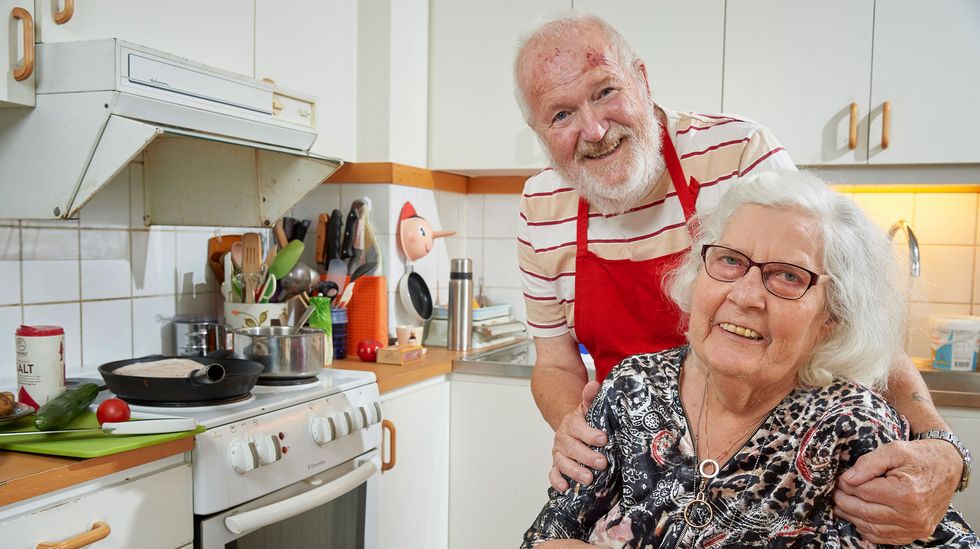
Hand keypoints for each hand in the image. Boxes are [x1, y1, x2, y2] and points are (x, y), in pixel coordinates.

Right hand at [549, 381, 607, 491]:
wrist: (570, 427)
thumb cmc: (584, 420)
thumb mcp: (588, 407)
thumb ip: (590, 397)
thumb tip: (594, 384)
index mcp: (571, 423)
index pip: (578, 428)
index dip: (590, 434)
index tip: (603, 439)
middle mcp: (563, 438)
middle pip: (572, 448)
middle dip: (587, 456)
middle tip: (602, 462)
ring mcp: (559, 452)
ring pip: (562, 462)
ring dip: (574, 471)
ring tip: (589, 479)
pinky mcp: (556, 464)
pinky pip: (553, 473)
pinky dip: (557, 481)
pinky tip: (566, 488)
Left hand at [834, 439, 960, 543]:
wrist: (948, 467)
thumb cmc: (920, 457)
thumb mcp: (894, 450)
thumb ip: (868, 463)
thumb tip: (847, 478)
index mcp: (906, 493)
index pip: (863, 492)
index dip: (846, 485)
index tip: (838, 480)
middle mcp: (913, 514)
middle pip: (865, 512)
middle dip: (844, 502)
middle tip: (835, 493)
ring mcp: (916, 527)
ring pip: (872, 528)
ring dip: (852, 518)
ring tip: (840, 506)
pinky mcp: (917, 532)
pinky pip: (886, 538)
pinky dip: (868, 531)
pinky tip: (858, 519)